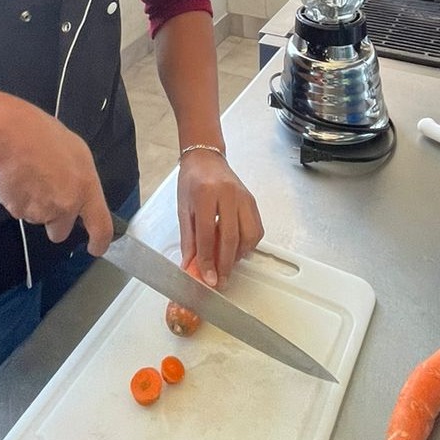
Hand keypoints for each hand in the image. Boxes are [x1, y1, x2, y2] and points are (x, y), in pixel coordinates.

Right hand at [0, 99, 112, 254]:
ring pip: (38, 218)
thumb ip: (81, 181)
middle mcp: (66, 206)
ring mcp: (40, 212)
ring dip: (34, 205)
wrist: (12, 135)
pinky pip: (19, 210)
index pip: (100, 226)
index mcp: (86, 189)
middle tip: (46, 195)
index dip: (100, 241)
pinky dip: (18, 200)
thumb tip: (77, 193)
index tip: (95, 248)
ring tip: (29, 176)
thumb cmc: (46, 136)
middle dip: (54, 220)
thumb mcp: (78, 153)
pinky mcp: (18, 211)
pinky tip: (17, 178)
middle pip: (60, 232)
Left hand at [176, 150, 263, 288]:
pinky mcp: (252, 201)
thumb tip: (190, 265)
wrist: (206, 158)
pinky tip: (238, 249)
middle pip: (231, 238)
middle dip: (226, 264)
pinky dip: (249, 244)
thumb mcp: (183, 208)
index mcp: (205, 194)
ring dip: (239, 255)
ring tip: (228, 264)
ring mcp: (244, 197)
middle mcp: (228, 195)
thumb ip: (188, 238)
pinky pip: (257, 229)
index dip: (207, 260)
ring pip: (249, 235)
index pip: (207, 234)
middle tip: (221, 281)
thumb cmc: (192, 181)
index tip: (208, 278)